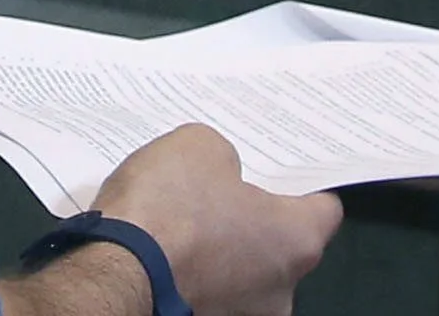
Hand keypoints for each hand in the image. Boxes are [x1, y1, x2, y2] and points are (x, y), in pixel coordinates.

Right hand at [84, 126, 339, 315]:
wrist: (115, 273)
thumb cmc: (170, 208)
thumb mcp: (199, 146)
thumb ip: (226, 160)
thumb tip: (222, 176)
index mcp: (298, 242)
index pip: (324, 209)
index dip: (300, 184)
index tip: (277, 171)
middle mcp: (282, 291)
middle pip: (282, 246)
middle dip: (254, 219)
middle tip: (220, 189)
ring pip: (244, 274)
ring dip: (223, 251)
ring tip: (184, 220)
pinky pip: (210, 291)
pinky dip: (195, 273)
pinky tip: (166, 248)